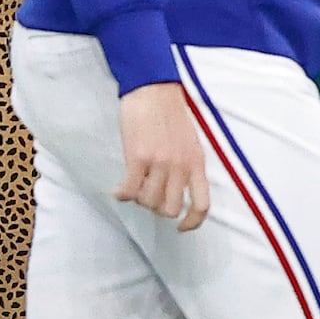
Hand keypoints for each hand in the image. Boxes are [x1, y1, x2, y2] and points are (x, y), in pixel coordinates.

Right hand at [115, 82, 210, 231]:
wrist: (154, 90)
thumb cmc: (171, 115)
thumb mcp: (191, 142)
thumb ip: (187, 166)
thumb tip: (177, 190)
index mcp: (197, 163)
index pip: (202, 204)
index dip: (192, 222)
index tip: (182, 227)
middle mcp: (181, 167)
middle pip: (168, 208)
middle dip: (156, 207)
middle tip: (148, 195)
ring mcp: (160, 163)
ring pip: (147, 201)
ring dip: (138, 199)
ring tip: (133, 186)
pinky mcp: (138, 157)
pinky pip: (128, 190)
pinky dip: (121, 195)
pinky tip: (118, 190)